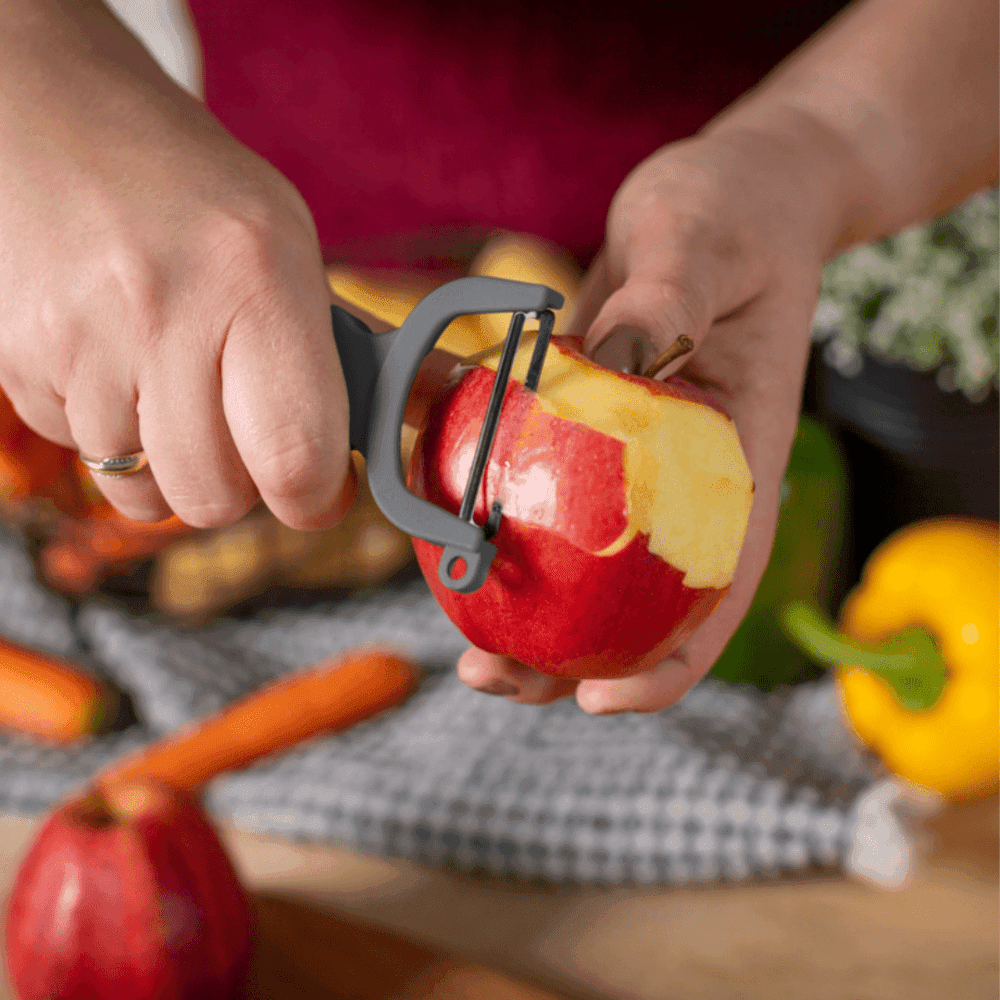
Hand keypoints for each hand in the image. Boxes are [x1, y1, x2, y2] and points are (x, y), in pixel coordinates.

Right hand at [0, 2, 354, 530]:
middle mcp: (164, 311)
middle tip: (245, 439)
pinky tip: (118, 368)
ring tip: (176, 389)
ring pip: (143, 496)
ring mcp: (79, 340)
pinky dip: (111, 436)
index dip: (314, 499)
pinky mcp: (18, 360)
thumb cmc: (194, 197)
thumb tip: (432, 406)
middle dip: (240, 488)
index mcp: (258, 279)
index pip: (294, 456)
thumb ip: (352, 348)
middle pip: (214, 498)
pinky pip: (81, 457)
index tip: (318, 492)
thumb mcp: (291, 247)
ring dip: (172, 466)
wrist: (55, 121)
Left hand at [456, 125, 838, 711]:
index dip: (669, 663)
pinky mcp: (595, 441)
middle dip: (568, 663)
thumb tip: (610, 360)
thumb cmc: (734, 214)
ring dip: (528, 617)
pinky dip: (507, 530)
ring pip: (590, 571)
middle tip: (484, 672)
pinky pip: (553, 504)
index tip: (598, 699)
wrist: (725, 200)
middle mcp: (689, 483)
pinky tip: (446, 535)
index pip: (719, 592)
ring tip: (459, 641)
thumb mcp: (706, 241)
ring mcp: (640, 469)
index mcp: (739, 464)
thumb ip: (669, 296)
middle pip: (641, 607)